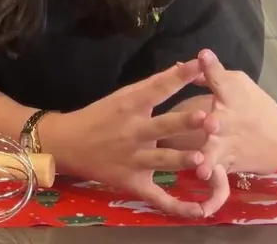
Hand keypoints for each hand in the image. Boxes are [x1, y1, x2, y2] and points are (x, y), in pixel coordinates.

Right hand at [44, 60, 217, 218]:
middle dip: (185, 123)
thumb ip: (153, 84)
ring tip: (203, 159)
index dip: (179, 77)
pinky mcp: (132, 183)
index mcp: (129, 106)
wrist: (67, 144)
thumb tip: (183, 67)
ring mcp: (133, 160)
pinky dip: (177, 207)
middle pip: (162, 127)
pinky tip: (200, 211)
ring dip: (182, 160)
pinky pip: (157, 197)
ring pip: (161, 161)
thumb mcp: (122, 96)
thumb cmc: (99, 116)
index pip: (157, 89)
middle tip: (209, 119)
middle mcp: (133, 132)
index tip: (200, 65)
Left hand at [192, 50, 276, 186]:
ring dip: (209, 161)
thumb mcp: (237, 83)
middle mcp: (227, 123)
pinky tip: (204, 209)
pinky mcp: (225, 166)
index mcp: (230, 98)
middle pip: (219, 122)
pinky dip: (214, 198)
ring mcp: (226, 147)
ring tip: (201, 168)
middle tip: (210, 123)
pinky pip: (219, 186)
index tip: (204, 57)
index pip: (221, 79)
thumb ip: (211, 75)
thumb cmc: (252, 105)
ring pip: (215, 155)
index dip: (213, 67)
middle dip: (212, 122)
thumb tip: (187, 62)